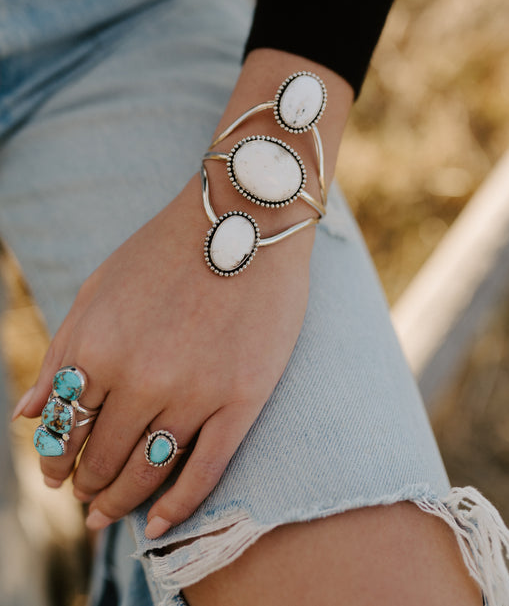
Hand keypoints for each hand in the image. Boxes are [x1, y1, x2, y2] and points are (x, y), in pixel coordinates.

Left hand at [14, 49, 352, 538]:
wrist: (245, 220)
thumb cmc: (165, 249)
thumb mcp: (99, 290)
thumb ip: (61, 353)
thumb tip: (27, 415)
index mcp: (97, 348)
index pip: (64, 430)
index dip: (56, 463)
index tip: (58, 478)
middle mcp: (140, 379)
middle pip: (101, 459)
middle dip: (86, 486)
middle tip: (87, 500)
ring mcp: (194, 392)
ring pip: (146, 472)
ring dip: (120, 503)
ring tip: (111, 514)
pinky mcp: (241, 399)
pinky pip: (204, 471)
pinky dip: (176, 507)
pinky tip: (157, 525)